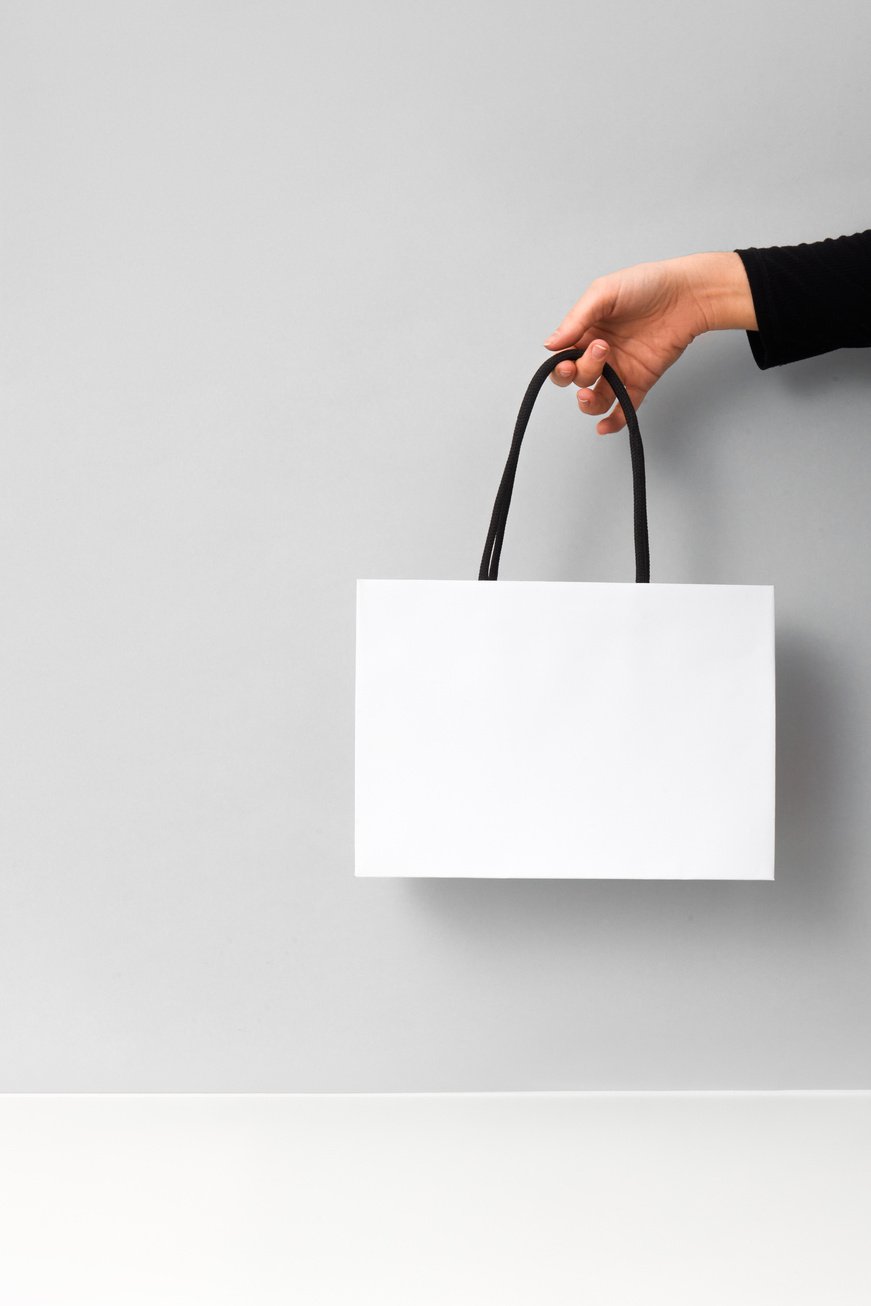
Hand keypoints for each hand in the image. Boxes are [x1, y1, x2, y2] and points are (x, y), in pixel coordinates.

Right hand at [544, 252, 756, 433]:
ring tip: (591, 394)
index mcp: (587, 332)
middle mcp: (601, 354)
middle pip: (578, 378)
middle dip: (582, 371)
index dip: (560, 365)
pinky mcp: (641, 381)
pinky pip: (625, 407)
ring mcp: (621, 370)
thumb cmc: (647, 284)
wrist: (687, 294)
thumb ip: (576, 319)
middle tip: (601, 349)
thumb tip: (550, 345)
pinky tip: (604, 427)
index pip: (563, 358)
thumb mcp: (604, 292)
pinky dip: (614, 421)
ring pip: (597, 398)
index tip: (566, 361)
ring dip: (589, 402)